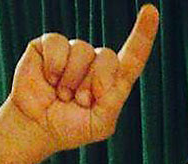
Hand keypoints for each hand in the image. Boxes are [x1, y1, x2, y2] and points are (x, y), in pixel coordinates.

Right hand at [8, 4, 158, 150]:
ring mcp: (73, 53)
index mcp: (112, 82)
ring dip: (72, 79)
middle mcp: (95, 63)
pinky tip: (49, 80)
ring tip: (63, 95)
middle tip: (81, 101)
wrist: (36, 127)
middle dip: (96, 82)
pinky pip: (58, 43)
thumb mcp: (100, 124)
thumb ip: (112, 102)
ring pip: (84, 49)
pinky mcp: (49, 46)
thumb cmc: (70, 128)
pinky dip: (54, 65)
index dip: (142, 34)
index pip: (132, 57)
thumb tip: (106, 78)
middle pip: (108, 57)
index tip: (151, 11)